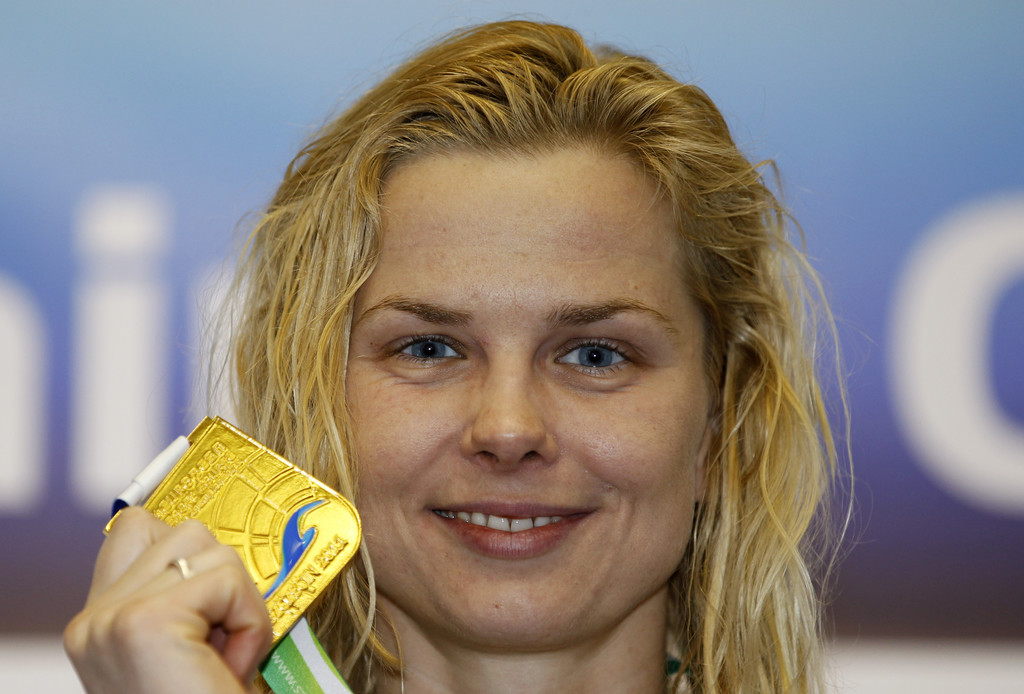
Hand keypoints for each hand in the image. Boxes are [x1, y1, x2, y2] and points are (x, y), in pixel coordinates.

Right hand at [64, 507, 272, 693]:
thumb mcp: (190, 653)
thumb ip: (186, 601)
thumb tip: (218, 546)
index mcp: (96, 626)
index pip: (135, 529)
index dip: (188, 550)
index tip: (218, 594)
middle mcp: (92, 621)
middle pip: (184, 531)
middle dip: (222, 580)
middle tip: (221, 646)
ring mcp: (110, 620)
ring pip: (209, 547)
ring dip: (239, 601)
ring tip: (225, 660)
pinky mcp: (144, 623)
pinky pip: (228, 579)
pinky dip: (250, 621)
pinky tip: (231, 668)